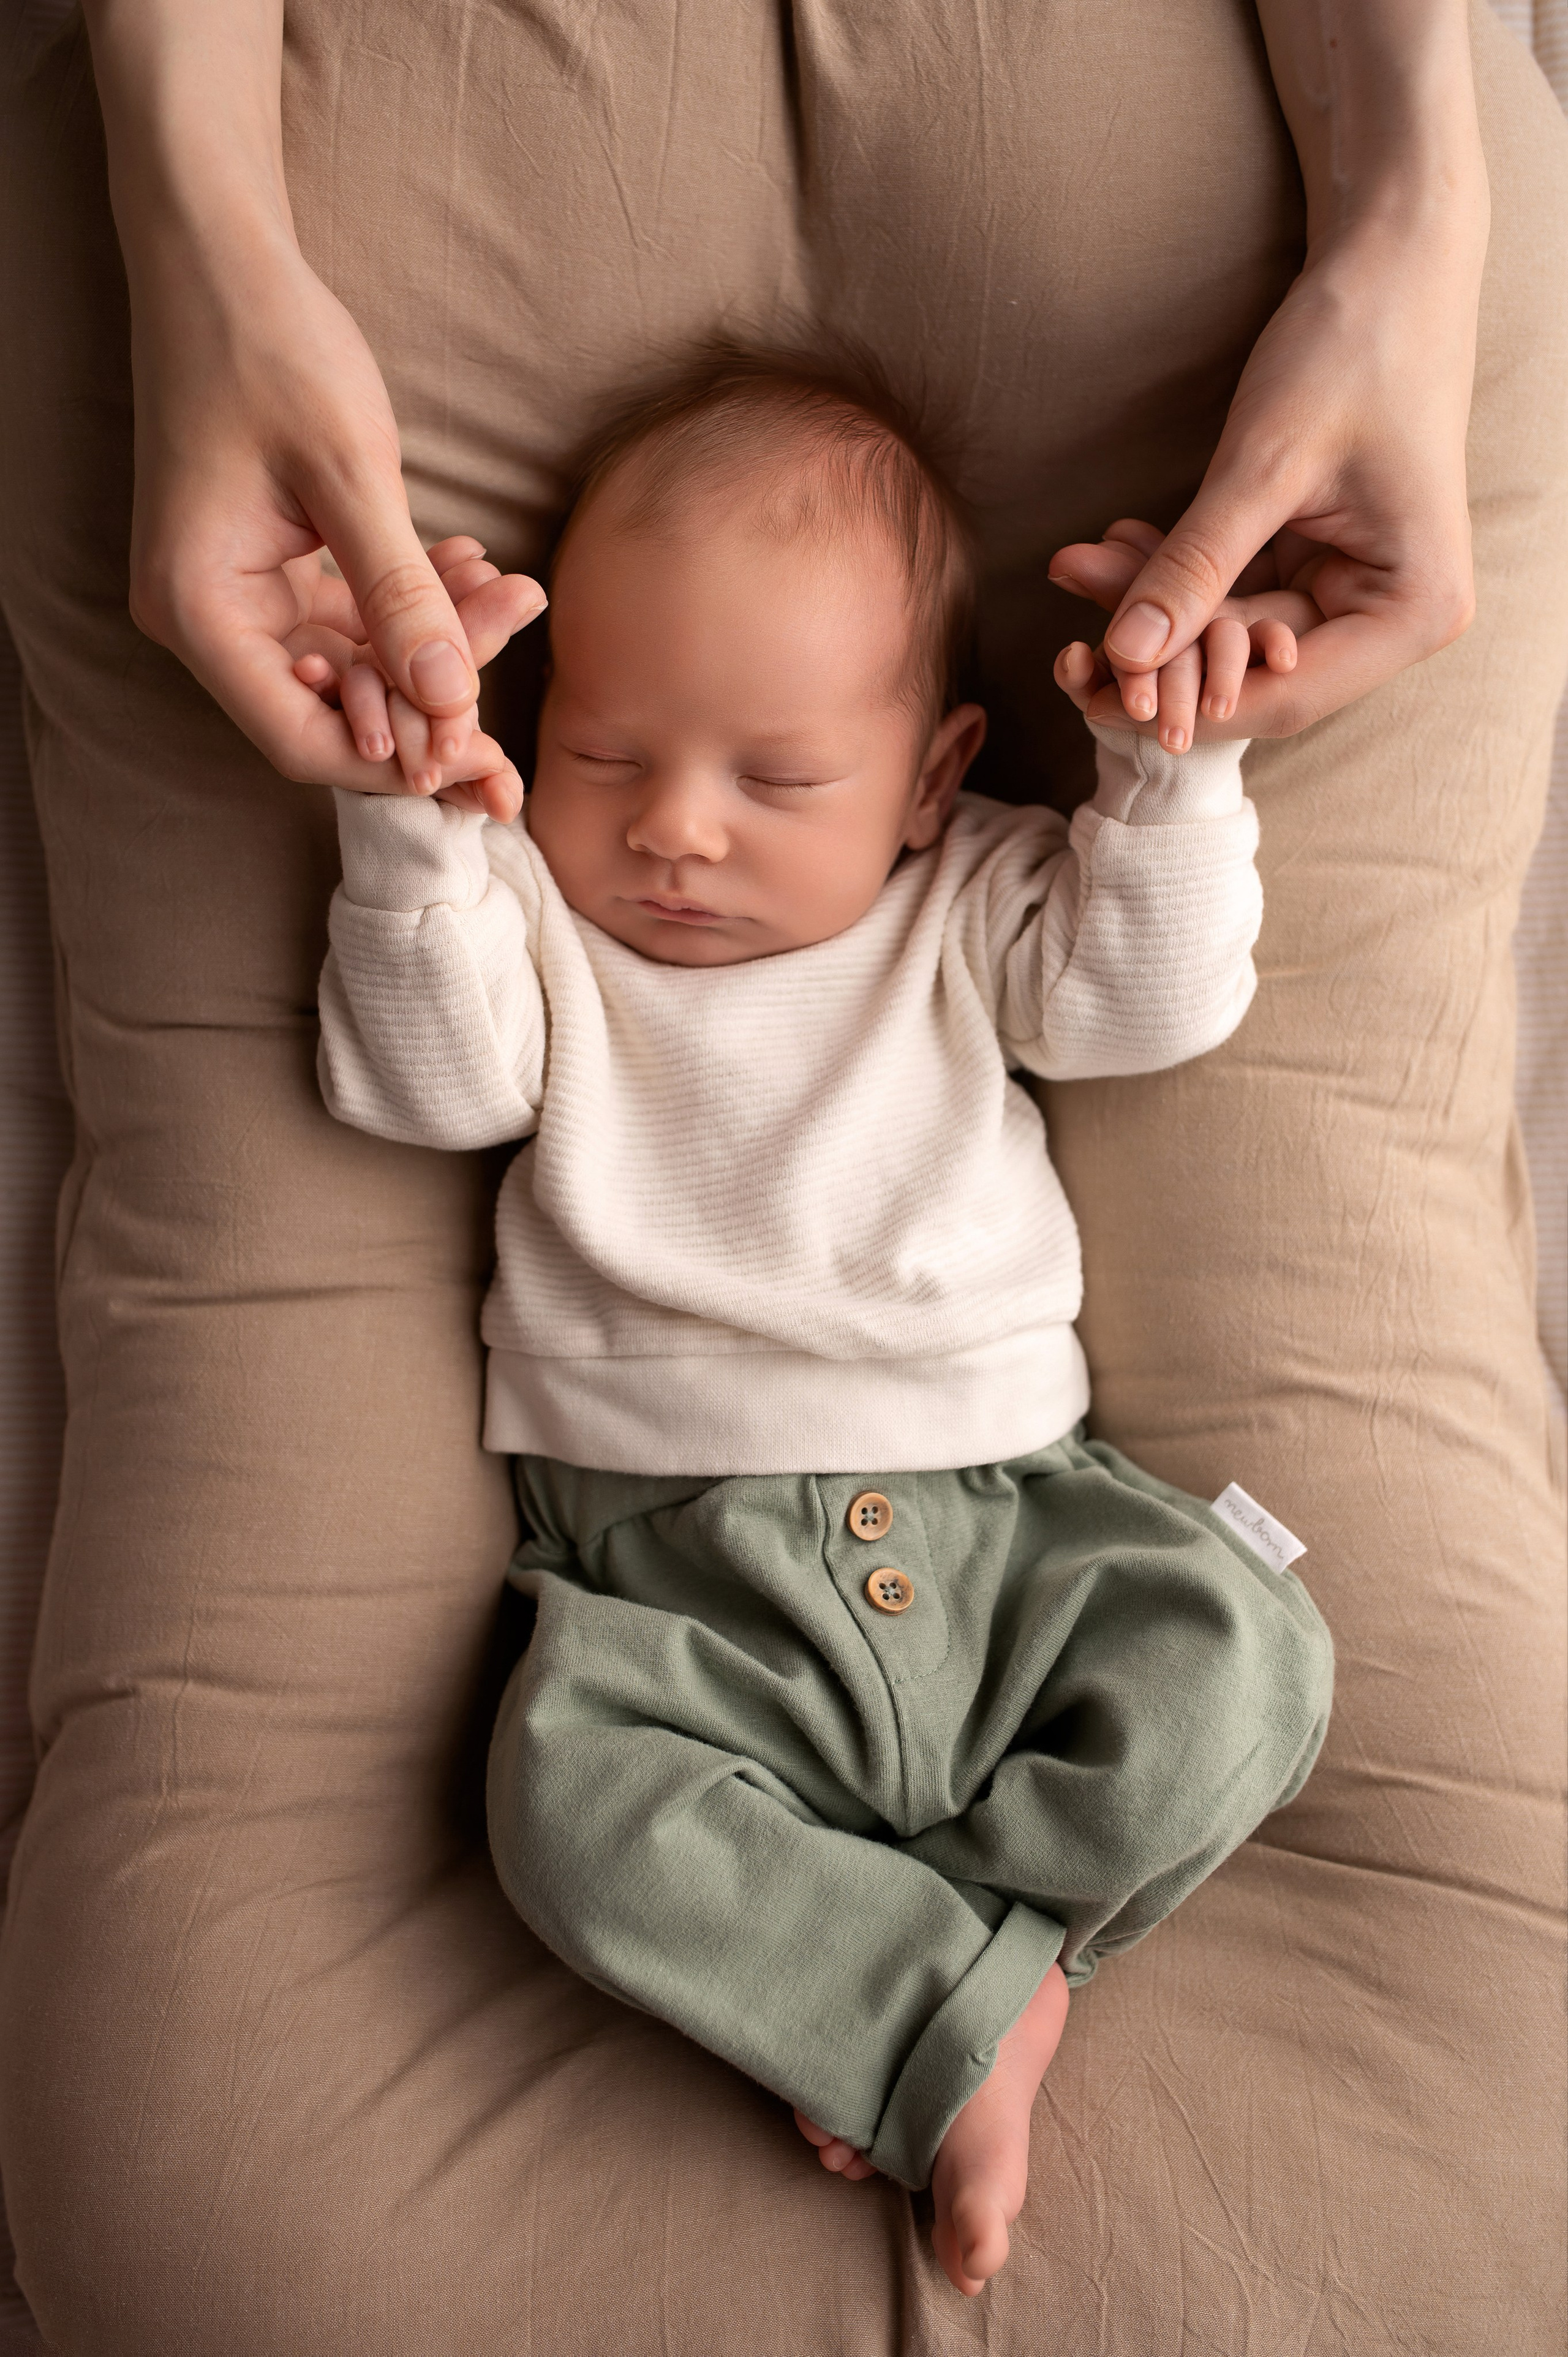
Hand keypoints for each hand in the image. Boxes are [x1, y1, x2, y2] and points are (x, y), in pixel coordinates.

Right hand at [124, 222, 535, 790]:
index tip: (485, 758)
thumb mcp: (347, 470)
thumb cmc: (270, 343)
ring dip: (438, 638)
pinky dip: (414, 601)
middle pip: (335, 709)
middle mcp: (206, 618)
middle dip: (435, 695)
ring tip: (515, 590)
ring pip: (356, 663)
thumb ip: (400, 594)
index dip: (399, 761)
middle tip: (521, 654)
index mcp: (199, 610)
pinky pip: (351, 617)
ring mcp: (237, 595)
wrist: (221, 256)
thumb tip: (453, 704)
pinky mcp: (270, 569)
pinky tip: (473, 564)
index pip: (304, 738)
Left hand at [1049, 220, 1482, 737]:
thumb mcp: (1266, 465)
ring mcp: (1353, 589)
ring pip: (1231, 629)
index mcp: (1415, 611)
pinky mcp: (1314, 558)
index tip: (1099, 700)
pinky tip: (1108, 549)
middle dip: (1158, 649)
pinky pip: (1232, 586)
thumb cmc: (1352, 347)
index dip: (1187, 702)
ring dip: (1154, 604)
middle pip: (1252, 670)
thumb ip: (1197, 567)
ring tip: (1075, 567)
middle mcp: (1393, 616)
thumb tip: (1122, 655)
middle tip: (1066, 643)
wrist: (1390, 264)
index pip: (1286, 696)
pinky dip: (1175, 571)